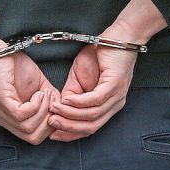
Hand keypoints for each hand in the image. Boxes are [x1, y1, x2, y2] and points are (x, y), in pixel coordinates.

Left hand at [0, 29, 60, 144]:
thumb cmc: (13, 66)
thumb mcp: (38, 85)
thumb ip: (49, 98)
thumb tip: (61, 106)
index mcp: (14, 120)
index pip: (35, 137)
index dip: (51, 125)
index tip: (56, 107)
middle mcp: (6, 121)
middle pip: (33, 138)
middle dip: (49, 121)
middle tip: (52, 102)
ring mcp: (2, 113)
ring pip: (28, 129)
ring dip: (43, 112)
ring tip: (44, 95)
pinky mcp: (2, 102)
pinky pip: (21, 115)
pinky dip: (35, 105)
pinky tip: (37, 93)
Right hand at [48, 0, 166, 141]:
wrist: (119, 35)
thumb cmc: (100, 55)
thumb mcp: (80, 77)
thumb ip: (72, 93)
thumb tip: (61, 107)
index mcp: (108, 106)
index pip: (89, 128)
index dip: (70, 133)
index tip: (52, 134)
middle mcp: (115, 105)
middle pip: (91, 127)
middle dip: (68, 128)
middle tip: (50, 124)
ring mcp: (116, 96)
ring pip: (92, 115)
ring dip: (70, 115)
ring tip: (54, 111)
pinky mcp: (115, 84)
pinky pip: (96, 99)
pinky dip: (80, 102)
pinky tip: (67, 100)